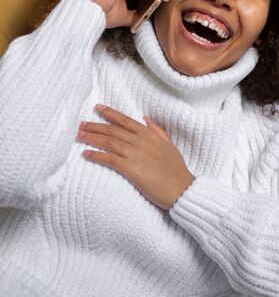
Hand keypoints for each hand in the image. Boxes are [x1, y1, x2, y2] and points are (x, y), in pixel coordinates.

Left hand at [76, 105, 194, 209]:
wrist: (181, 189)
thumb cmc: (176, 169)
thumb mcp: (169, 145)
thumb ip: (157, 131)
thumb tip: (146, 118)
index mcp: (149, 135)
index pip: (125, 120)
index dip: (110, 113)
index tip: (97, 108)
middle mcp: (140, 142)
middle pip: (112, 131)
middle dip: (94, 126)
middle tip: (80, 124)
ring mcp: (135, 155)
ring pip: (108, 143)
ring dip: (91, 138)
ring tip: (78, 136)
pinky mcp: (131, 170)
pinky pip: (109, 160)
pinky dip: (96, 156)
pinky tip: (85, 154)